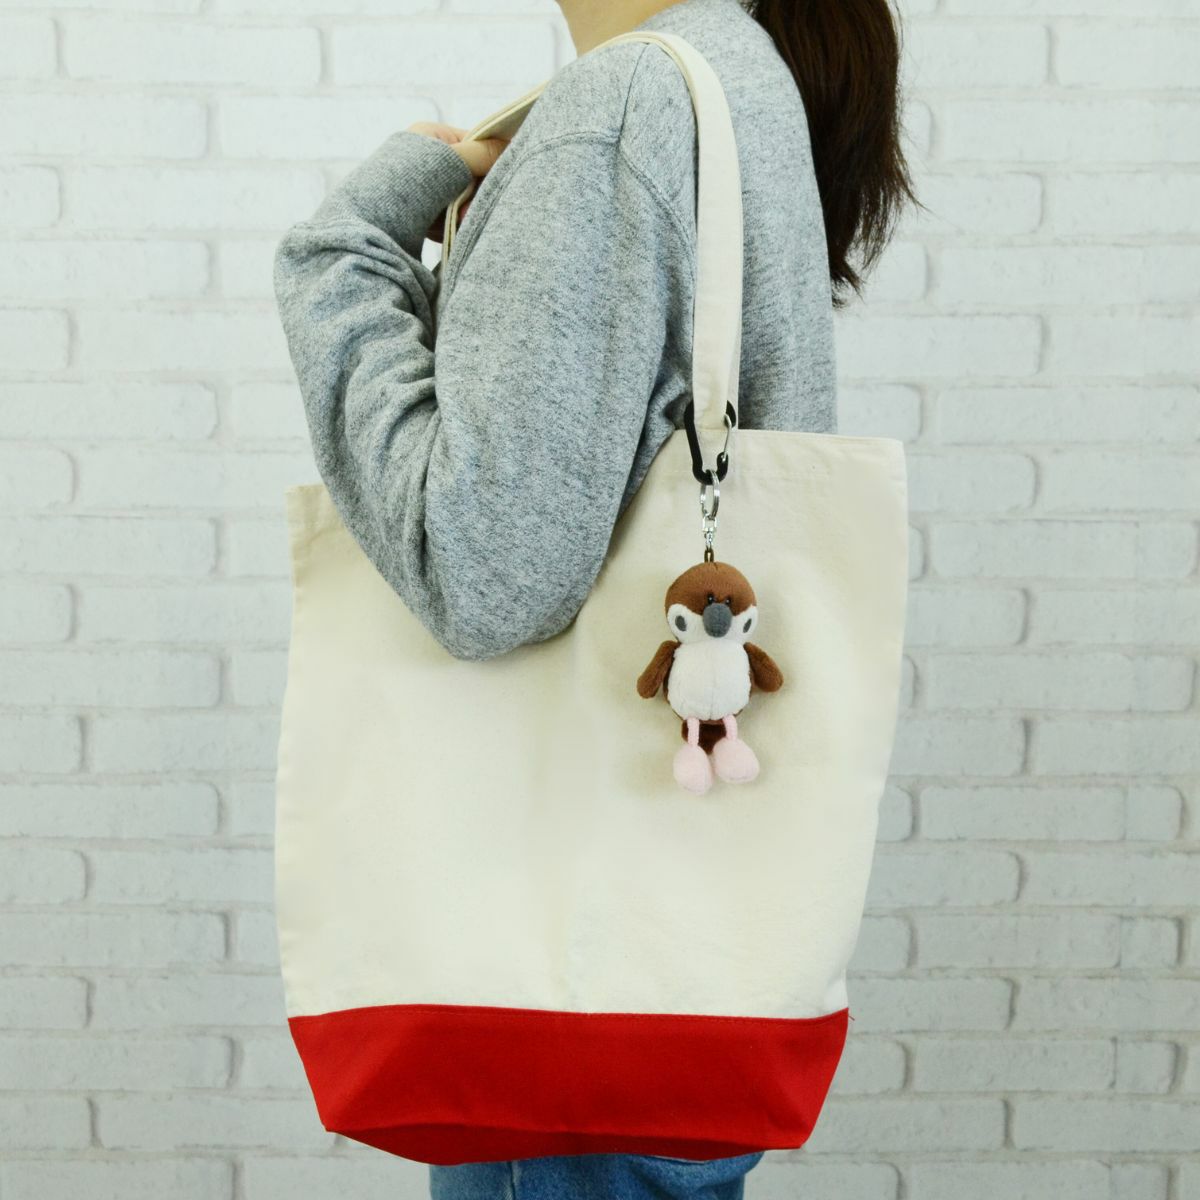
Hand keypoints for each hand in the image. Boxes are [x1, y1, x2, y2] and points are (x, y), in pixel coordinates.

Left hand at [408, 121, 509, 243]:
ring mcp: (424, 189)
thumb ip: (483, 153)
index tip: (499, 177)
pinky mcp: (422, 216)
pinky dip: (451, 226)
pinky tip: (445, 231)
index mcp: (431, 137)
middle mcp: (427, 160)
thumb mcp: (452, 160)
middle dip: (475, 195)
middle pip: (471, 175)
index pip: (476, 143)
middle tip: (468, 209)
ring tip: (456, 222)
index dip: (491, 160)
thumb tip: (513, 146)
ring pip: (462, 200)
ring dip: (464, 214)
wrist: (371, 223)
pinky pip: (449, 219)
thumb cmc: (408, 182)